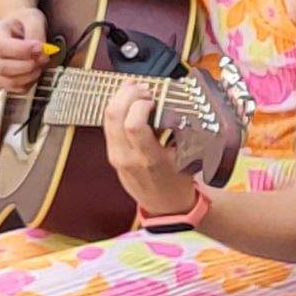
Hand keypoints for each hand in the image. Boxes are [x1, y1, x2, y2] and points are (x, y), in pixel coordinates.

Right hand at [0, 8, 48, 89]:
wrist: (18, 30)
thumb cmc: (23, 23)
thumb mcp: (32, 19)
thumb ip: (36, 33)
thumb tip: (40, 51)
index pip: (1, 47)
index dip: (22, 50)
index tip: (40, 47)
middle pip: (2, 67)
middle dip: (28, 65)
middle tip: (44, 57)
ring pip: (8, 81)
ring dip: (30, 75)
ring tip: (40, 63)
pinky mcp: (0, 80)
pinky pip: (15, 88)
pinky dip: (29, 82)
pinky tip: (35, 70)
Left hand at [103, 81, 194, 219]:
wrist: (165, 207)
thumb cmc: (177, 183)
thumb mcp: (187, 157)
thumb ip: (180, 130)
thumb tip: (173, 102)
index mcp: (149, 159)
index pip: (133, 125)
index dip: (141, 105)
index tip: (154, 99)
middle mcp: (127, 157)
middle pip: (114, 115)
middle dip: (128, 94)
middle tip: (144, 88)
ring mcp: (116, 156)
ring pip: (107, 117)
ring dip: (120, 98)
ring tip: (136, 89)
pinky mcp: (111, 153)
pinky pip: (108, 125)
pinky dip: (117, 108)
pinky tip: (129, 102)